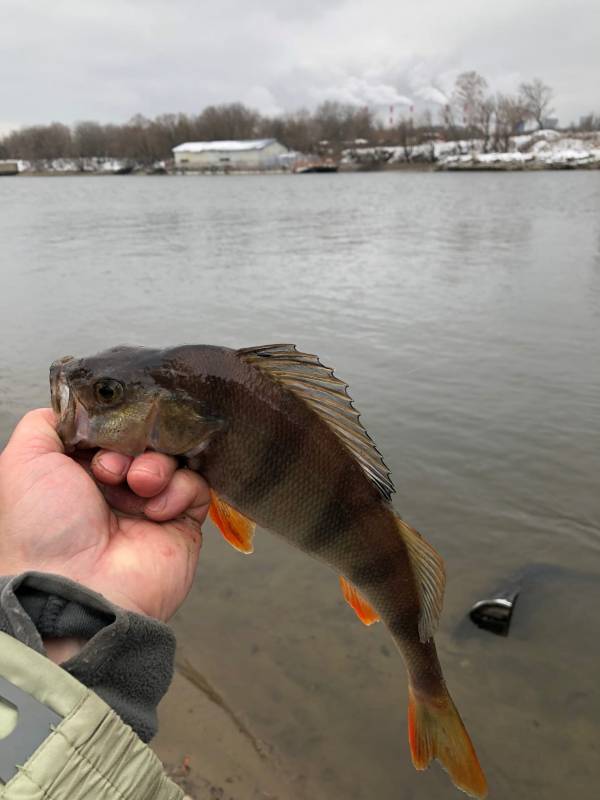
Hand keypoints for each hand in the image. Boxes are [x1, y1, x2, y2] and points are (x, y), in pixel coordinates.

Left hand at [0, 409, 209, 623]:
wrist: (78, 588)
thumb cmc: (44, 529)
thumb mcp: (23, 462)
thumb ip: (44, 422)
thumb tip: (75, 405)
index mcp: (79, 474)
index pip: (110, 428)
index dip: (110, 425)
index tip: (101, 436)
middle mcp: (114, 488)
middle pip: (144, 439)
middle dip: (132, 444)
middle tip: (114, 467)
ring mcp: (150, 505)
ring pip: (171, 457)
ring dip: (155, 465)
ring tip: (137, 486)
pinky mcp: (182, 523)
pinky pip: (196, 485)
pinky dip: (178, 490)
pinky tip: (155, 509)